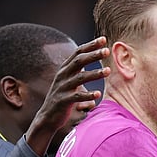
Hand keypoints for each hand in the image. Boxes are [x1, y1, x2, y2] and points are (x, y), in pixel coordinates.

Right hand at [25, 36, 110, 156]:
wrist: (48, 117)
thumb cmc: (63, 97)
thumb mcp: (70, 81)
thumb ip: (80, 71)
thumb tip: (93, 59)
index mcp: (65, 69)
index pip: (78, 53)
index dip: (90, 45)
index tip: (103, 39)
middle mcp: (62, 76)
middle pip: (79, 61)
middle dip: (93, 55)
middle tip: (107, 50)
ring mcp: (62, 88)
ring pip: (79, 78)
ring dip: (94, 73)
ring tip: (108, 71)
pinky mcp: (62, 101)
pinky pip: (76, 97)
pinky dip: (87, 95)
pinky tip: (98, 95)